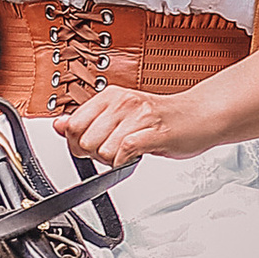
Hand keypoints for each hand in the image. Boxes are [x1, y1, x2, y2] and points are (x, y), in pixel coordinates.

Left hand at [56, 83, 207, 166]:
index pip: (72, 125)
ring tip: (130, 153)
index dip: (78, 143)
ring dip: (114, 161)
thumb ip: (88, 121)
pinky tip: (134, 157)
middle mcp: (123, 102)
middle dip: (96, 155)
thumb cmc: (161, 118)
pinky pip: (125, 150)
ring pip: (104, 149)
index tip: (94, 146)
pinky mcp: (155, 131)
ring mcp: (139, 116)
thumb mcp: (119, 116)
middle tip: (117, 150)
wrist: (199, 115)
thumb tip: (58, 125)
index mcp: (110, 96)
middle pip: (85, 141)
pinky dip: (125, 161)